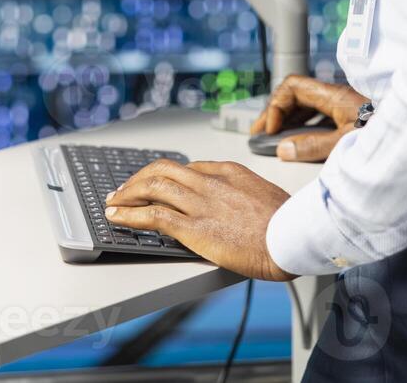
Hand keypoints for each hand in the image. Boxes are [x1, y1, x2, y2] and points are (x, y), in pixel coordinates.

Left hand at [104, 159, 294, 280]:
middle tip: (123, 189)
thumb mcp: (264, 195)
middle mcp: (209, 181)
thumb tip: (235, 201)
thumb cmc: (286, 223)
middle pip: (161, 170)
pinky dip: (129, 214)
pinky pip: (152, 215)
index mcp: (228, 172)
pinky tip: (117, 217)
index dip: (164, 176)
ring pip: (151, 187)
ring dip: (127, 194)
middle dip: (138, 179)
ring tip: (113, 202)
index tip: (154, 183)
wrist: (292, 238)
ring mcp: (199, 203)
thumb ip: (243, 192)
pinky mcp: (192, 227)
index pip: (186, 168)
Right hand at [252, 75, 369, 162]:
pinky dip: (305, 125)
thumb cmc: (387, 133)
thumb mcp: (347, 142)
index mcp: (334, 96)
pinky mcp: (353, 117)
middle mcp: (338, 96)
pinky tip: (300, 140)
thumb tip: (283, 149)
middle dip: (276, 112)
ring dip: (289, 119)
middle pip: (297, 95)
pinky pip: (321, 116)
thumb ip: (314, 146)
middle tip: (259, 133)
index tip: (272, 129)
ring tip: (275, 137)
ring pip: (308, 105)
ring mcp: (345, 106)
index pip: (293, 87)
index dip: (276, 106)